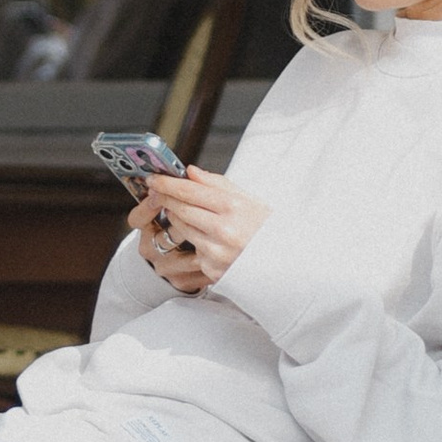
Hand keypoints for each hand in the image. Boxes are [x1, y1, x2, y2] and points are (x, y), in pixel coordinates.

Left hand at [132, 167, 268, 293]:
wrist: (286, 265)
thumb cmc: (268, 229)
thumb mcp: (250, 199)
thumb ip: (217, 184)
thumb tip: (190, 172)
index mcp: (234, 208)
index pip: (190, 190)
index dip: (168, 183)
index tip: (154, 178)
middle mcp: (223, 230)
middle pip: (180, 209)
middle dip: (164, 197)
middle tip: (155, 190)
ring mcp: (216, 252)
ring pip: (181, 229)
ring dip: (174, 216)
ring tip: (176, 208)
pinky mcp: (212, 270)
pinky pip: (192, 248)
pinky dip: (191, 238)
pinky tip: (198, 232)